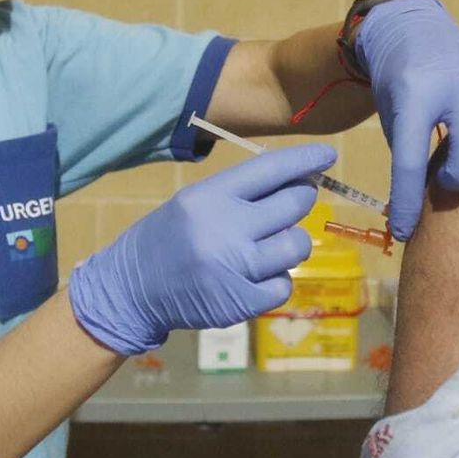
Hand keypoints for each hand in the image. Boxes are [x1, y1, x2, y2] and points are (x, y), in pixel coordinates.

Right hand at [69, 144, 335, 354]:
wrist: (131, 290)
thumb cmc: (169, 238)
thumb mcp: (195, 202)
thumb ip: (242, 193)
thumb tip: (300, 180)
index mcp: (209, 197)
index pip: (270, 170)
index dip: (304, 161)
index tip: (327, 156)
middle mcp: (224, 229)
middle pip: (294, 205)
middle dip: (300, 201)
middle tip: (289, 205)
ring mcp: (235, 268)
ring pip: (297, 245)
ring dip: (290, 243)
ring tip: (267, 246)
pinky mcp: (241, 302)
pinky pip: (284, 284)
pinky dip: (276, 279)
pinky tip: (255, 276)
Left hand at [353, 0, 458, 240]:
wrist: (404, 27)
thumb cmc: (399, 87)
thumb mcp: (393, 118)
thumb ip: (410, 154)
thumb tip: (417, 217)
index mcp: (410, 98)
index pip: (408, 157)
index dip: (407, 201)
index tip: (406, 231)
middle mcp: (447, 84)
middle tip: (449, 176)